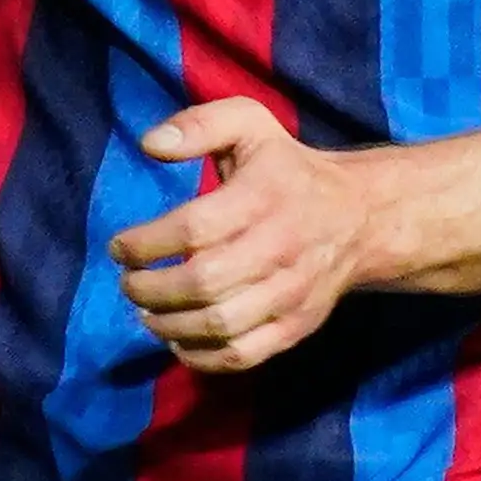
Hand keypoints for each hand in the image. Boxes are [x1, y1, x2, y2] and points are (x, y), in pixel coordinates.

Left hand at [110, 99, 372, 371]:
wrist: (360, 216)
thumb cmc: (288, 168)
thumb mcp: (249, 124)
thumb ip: (199, 125)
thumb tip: (150, 144)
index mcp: (262, 197)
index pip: (194, 229)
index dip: (145, 243)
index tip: (119, 247)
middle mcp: (279, 248)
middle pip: (203, 282)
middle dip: (150, 289)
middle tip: (127, 283)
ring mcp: (291, 293)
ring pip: (221, 324)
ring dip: (169, 324)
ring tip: (145, 312)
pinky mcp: (297, 326)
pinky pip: (244, 355)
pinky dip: (202, 356)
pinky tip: (176, 340)